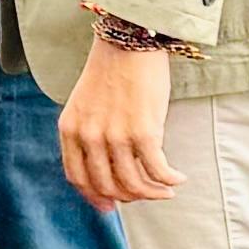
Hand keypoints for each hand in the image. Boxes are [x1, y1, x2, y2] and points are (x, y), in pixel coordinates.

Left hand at [58, 34, 184, 207]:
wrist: (129, 42)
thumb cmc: (112, 71)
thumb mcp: (85, 104)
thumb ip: (89, 134)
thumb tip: (108, 168)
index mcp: (69, 129)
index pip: (77, 177)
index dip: (95, 196)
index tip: (112, 206)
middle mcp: (88, 137)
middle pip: (106, 185)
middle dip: (129, 197)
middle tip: (147, 195)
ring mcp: (115, 136)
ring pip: (133, 184)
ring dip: (153, 193)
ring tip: (166, 190)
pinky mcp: (143, 132)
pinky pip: (157, 170)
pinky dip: (169, 179)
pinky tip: (179, 177)